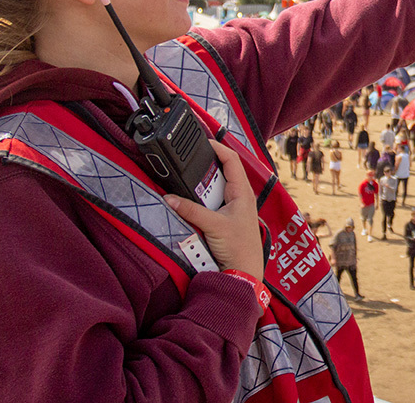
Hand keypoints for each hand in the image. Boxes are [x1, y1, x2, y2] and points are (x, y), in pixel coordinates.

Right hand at [165, 140, 264, 277]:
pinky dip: (201, 201)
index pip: (232, 159)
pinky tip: (192, 204)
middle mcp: (240, 197)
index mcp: (242, 192)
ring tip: (189, 187)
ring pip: (214, 189)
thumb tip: (170, 198)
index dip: (218, 147)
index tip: (202, 141)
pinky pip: (211, 203)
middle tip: (190, 166)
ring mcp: (233, 208)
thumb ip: (190, 211)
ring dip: (201, 187)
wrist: (244, 273)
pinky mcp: (226, 219)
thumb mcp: (212, 225)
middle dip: (205, 168)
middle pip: (221, 172)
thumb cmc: (239, 249)